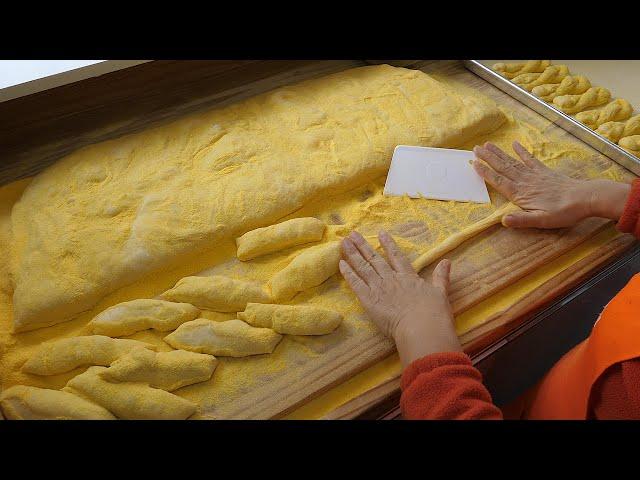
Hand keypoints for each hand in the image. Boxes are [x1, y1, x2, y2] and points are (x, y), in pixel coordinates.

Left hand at [339, 230, 461, 366]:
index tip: (380, 233)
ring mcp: (379, 288)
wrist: (422, 327)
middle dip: (363, 246)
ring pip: (363, 268)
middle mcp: (391, 279)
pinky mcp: (369, 300)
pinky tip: (341, 264)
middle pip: (375, 259)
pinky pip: (356, 284)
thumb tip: (447, 261)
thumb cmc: (433, 313)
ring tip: (344, 243)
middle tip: (353, 234)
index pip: (396, 257)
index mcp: (408, 277)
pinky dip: (348, 273)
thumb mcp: (441, 292)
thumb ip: (441, 276)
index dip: (388, 244)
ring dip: (353, 254)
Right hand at [473, 141, 629, 227]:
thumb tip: (503, 220)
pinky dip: (522, 151)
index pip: (499, 181)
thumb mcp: (541, 220)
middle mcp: (524, 181)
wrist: (585, 198)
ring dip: (499, 153)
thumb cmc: (563, 212)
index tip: (474, 163)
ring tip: (487, 144)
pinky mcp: (544, 172)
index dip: (485, 173)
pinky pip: (530, 159)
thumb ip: (522, 220)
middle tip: (475, 148)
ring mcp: (534, 175)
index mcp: (521, 194)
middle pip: (503, 168)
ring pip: (512, 162)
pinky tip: (515, 144)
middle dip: (488, 158)